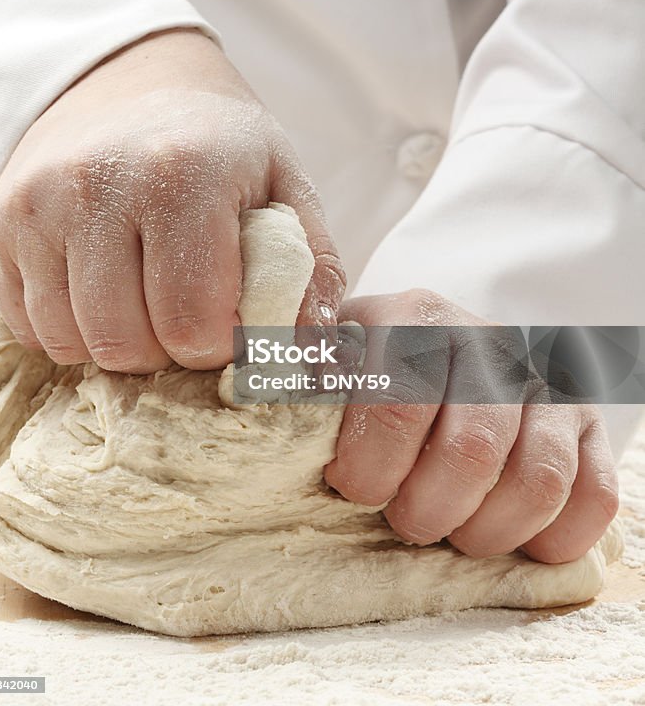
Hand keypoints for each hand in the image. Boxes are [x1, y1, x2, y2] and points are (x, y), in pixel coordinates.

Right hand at [0, 29, 344, 372]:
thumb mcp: (285, 184)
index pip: (191, 322)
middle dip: (165, 350)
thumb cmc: (218, 141)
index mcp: (183, 175)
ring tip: (145, 298)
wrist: (132, 77)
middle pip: (124, 342)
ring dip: (115, 341)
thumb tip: (307, 354)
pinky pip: (28, 323)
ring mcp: (39, 201)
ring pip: (70, 341)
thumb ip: (310, 268)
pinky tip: (101, 288)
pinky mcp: (0, 218)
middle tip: (186, 311)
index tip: (228, 318)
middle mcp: (99, 184)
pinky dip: (68, 326)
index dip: (217, 344)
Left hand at [323, 290, 618, 562]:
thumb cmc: (369, 369)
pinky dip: (552, 538)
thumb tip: (262, 401)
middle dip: (425, 511)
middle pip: (471, 452)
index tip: (348, 487)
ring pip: (537, 480)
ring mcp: (545, 381)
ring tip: (452, 530)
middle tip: (403, 519)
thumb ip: (295, 378)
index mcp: (415, 317)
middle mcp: (490, 340)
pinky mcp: (588, 421)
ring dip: (485, 531)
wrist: (437, 346)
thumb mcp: (325, 359)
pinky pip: (593, 494)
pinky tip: (509, 539)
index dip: (368, 471)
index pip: (396, 405)